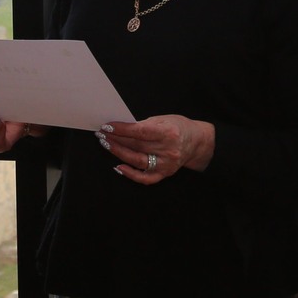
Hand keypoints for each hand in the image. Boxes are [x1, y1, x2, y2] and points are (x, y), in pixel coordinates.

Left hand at [98, 115, 214, 184]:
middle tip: (101, 134)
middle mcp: (168, 150)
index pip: (140, 131)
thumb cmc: (178, 127)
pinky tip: (118, 166)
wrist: (196, 142)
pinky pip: (145, 178)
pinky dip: (130, 174)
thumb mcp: (164, 119)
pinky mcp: (164, 174)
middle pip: (136, 146)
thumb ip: (145, 124)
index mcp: (168, 133)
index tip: (107, 126)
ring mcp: (166, 164)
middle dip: (116, 139)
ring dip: (118, 152)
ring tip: (106, 144)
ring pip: (136, 161)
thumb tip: (121, 128)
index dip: (122, 129)